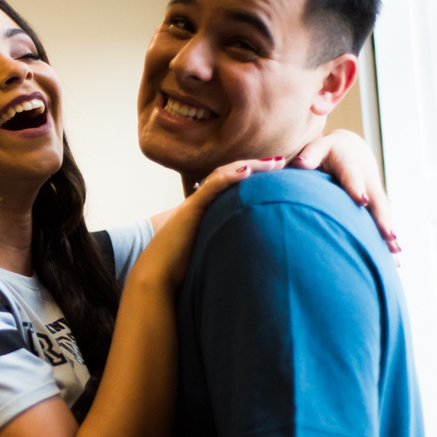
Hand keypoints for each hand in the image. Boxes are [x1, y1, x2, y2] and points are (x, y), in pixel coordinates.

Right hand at [140, 157, 285, 291]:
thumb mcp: (207, 253)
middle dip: (255, 166)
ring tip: (272, 162)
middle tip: (280, 161)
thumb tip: (243, 254)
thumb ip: (221, 245)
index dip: (251, 176)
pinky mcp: (190, 211)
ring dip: (249, 166)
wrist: (156, 276)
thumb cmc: (179, 270)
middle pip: (228, 175)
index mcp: (202, 211)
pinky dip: (229, 177)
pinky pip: (211, 188)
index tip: (274, 174)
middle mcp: (198, 203)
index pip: (228, 186)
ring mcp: (193, 205)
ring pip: (222, 175)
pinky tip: (247, 170)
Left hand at [289, 130, 399, 254]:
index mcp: (350, 165)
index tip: (361, 200)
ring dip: (390, 233)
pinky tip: (393, 259)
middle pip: (376, 201)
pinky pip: (383, 222)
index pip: (353, 177)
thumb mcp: (318, 147)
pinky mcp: (377, 204)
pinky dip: (388, 239)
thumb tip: (299, 164)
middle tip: (389, 235)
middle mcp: (367, 181)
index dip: (356, 188)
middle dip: (382, 219)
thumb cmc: (328, 151)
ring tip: (395, 253)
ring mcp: (374, 194)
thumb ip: (310, 155)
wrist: (352, 150)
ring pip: (383, 214)